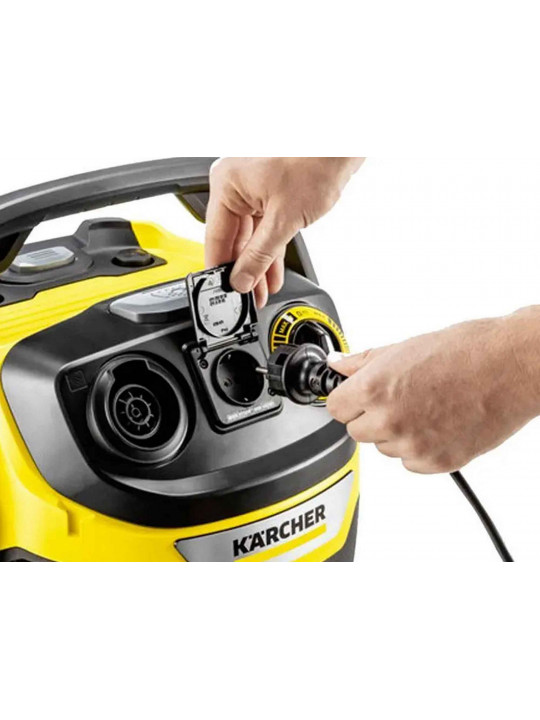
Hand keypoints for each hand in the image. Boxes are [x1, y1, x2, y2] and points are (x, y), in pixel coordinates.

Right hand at [205, 157, 363, 306]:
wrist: (343, 143)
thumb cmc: (315, 160)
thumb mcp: (284, 219)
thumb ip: (260, 255)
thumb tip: (242, 279)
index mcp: (226, 184)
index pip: (215, 238)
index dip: (220, 270)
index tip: (225, 293)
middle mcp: (236, 184)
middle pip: (232, 238)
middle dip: (243, 271)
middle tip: (246, 297)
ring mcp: (254, 187)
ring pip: (250, 235)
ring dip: (257, 264)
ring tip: (261, 291)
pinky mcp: (273, 191)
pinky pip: (264, 226)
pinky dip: (269, 248)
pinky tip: (271, 272)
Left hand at [327, 308, 539, 472]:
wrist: (511, 367)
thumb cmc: (465, 351)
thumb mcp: (404, 348)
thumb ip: (363, 362)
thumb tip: (338, 365)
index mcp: (374, 388)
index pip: (335, 408)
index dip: (348, 399)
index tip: (358, 396)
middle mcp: (390, 420)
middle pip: (357, 431)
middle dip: (371, 416)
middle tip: (398, 398)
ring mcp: (413, 445)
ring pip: (384, 448)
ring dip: (396, 433)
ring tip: (424, 407)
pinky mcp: (437, 462)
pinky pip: (410, 462)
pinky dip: (419, 448)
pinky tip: (437, 423)